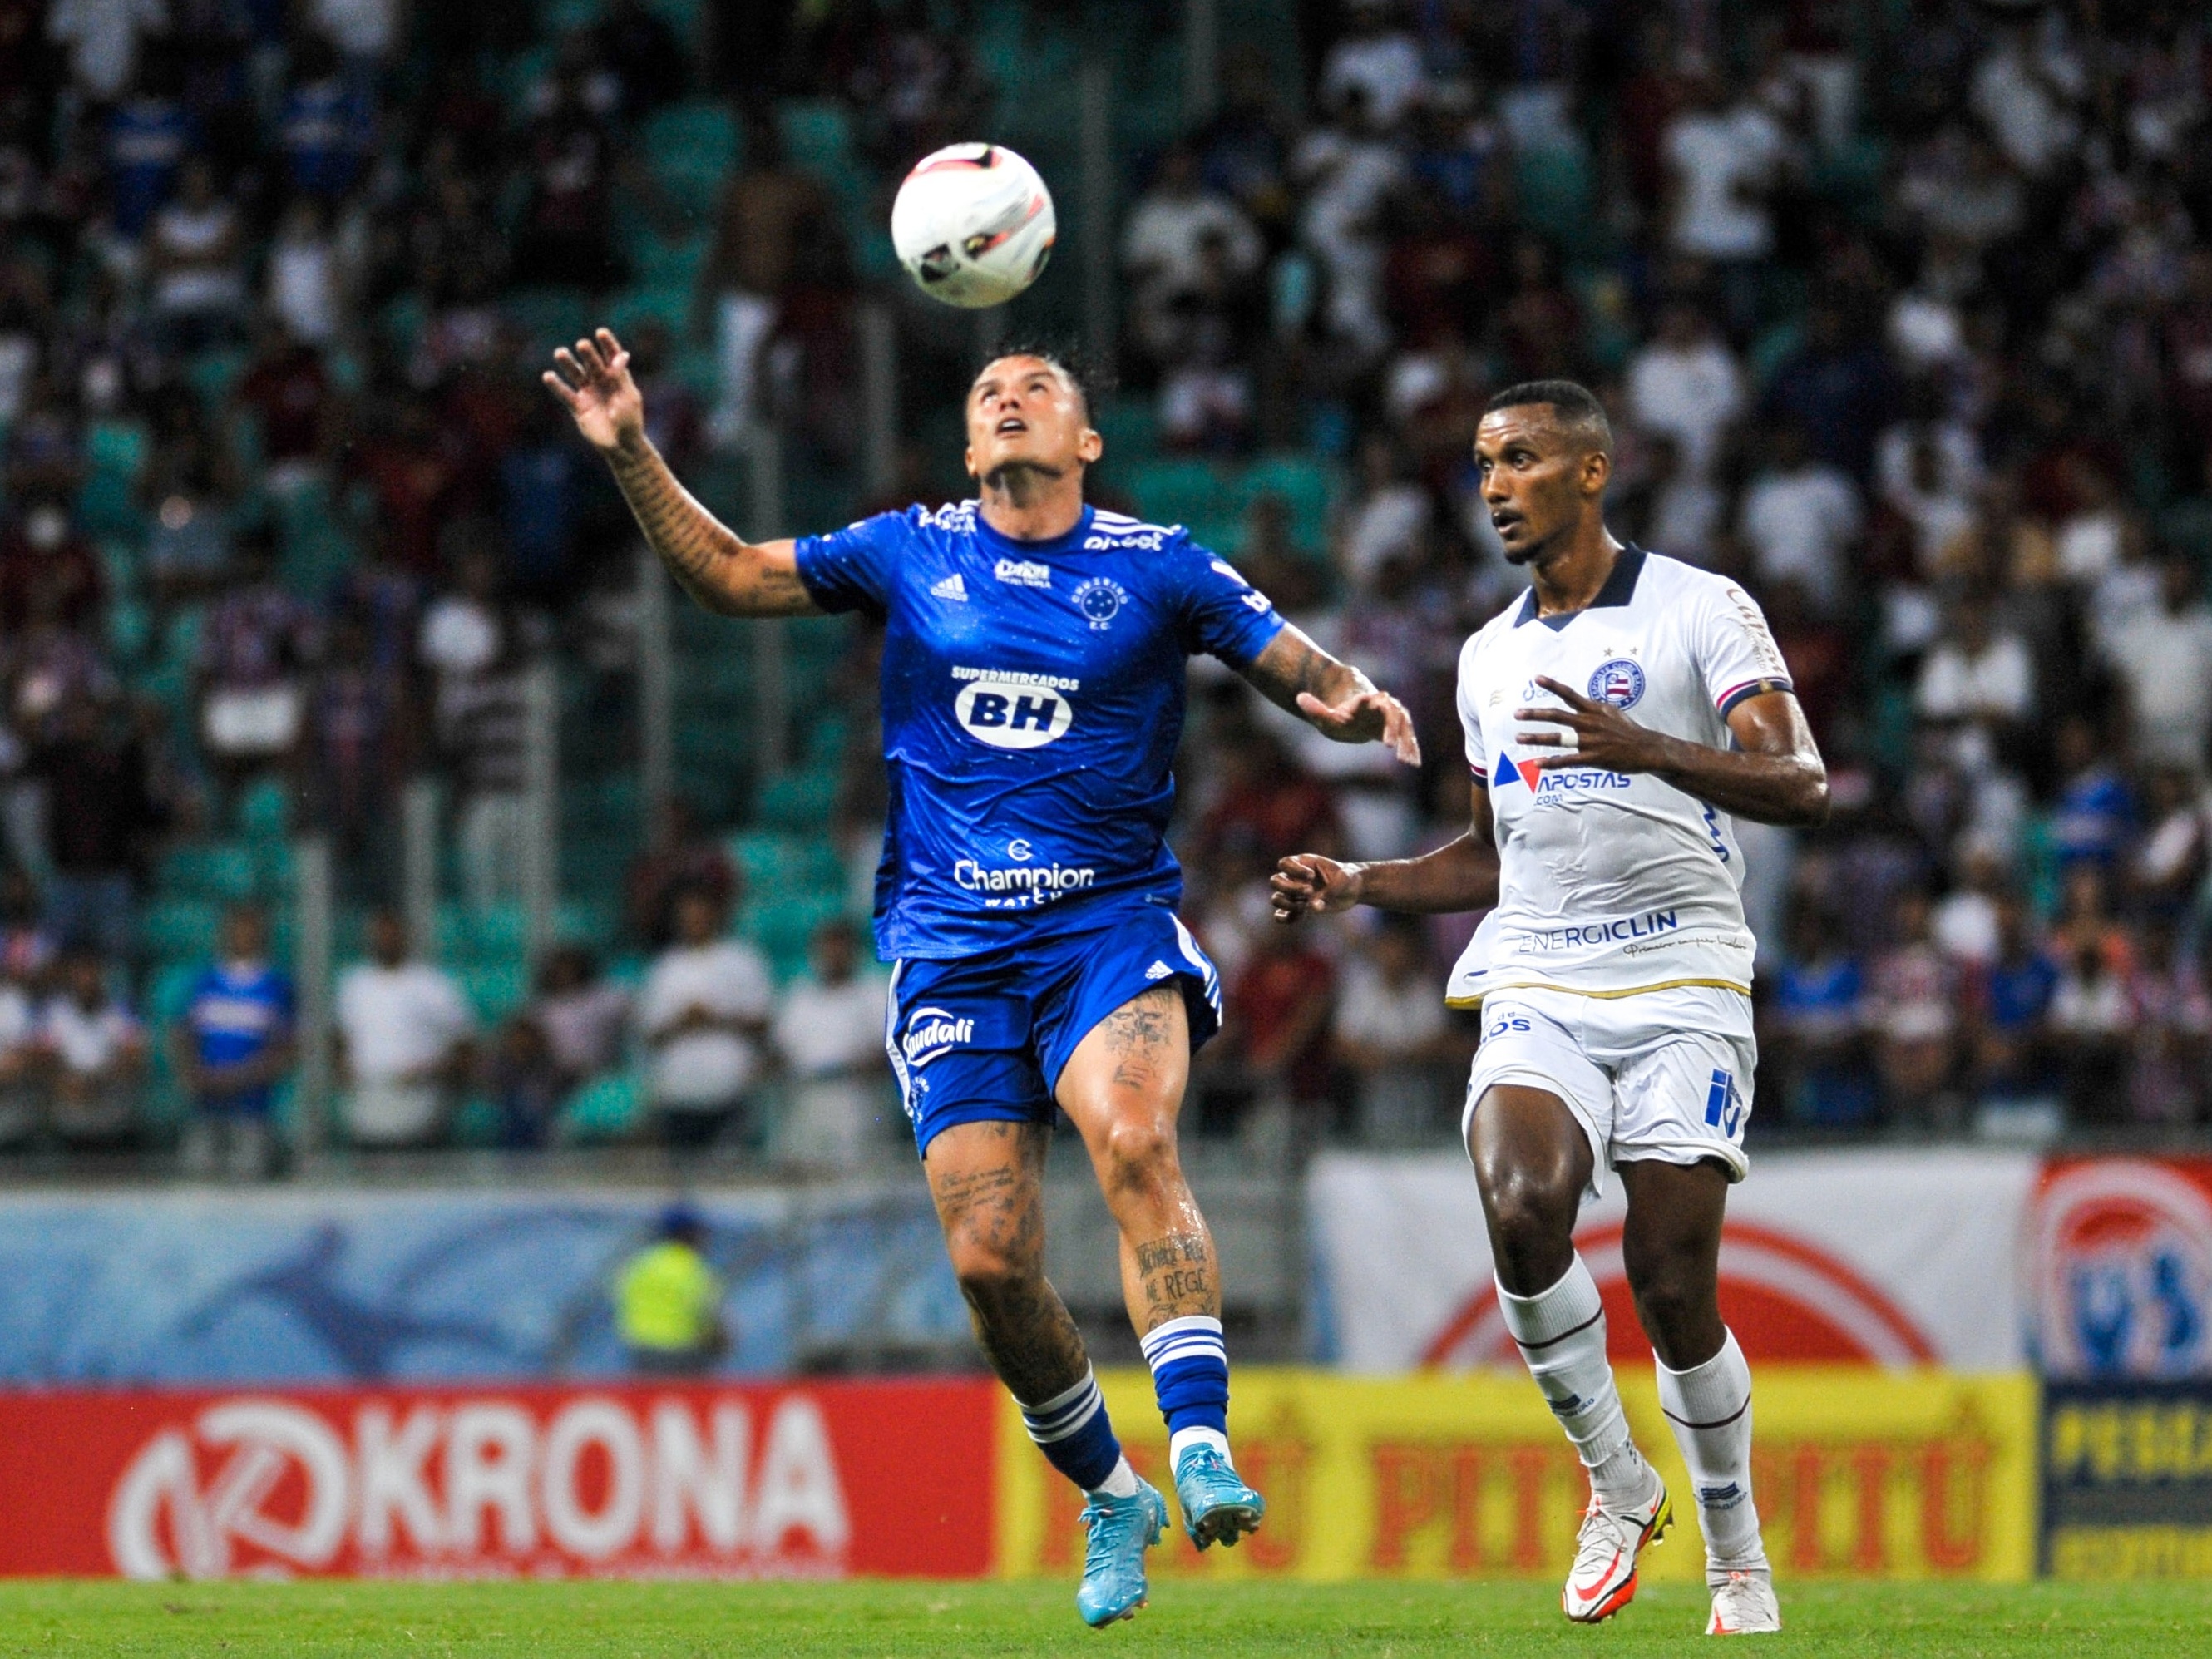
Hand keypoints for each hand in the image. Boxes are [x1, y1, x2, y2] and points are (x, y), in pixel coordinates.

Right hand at [543, 328, 645, 453]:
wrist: (622, 446)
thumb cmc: (630, 421)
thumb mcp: (629, 397)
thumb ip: (622, 377)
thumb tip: (622, 355)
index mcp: (618, 378)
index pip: (612, 356)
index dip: (607, 344)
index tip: (601, 332)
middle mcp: (601, 382)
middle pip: (592, 363)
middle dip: (588, 354)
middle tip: (583, 345)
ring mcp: (589, 393)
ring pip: (576, 374)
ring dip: (568, 364)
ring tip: (560, 352)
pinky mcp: (578, 407)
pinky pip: (565, 394)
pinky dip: (556, 386)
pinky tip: (548, 375)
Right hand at [1270, 853, 1363, 921]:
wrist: (1352, 890)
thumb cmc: (1347, 878)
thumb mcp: (1345, 878)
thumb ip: (1331, 889)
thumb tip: (1312, 906)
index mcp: (1303, 863)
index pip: (1284, 863)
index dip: (1294, 870)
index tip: (1312, 876)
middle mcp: (1294, 878)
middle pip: (1275, 881)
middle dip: (1290, 888)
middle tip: (1310, 891)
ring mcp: (1295, 894)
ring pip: (1276, 899)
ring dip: (1287, 904)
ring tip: (1305, 906)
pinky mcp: (1298, 909)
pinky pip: (1282, 915)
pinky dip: (1284, 918)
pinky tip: (1298, 916)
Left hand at [1295, 685, 1421, 764]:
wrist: (1355, 720)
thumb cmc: (1340, 718)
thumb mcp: (1325, 717)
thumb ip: (1314, 708)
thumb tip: (1298, 697)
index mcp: (1367, 702)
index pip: (1373, 699)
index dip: (1376, 701)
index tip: (1376, 705)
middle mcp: (1384, 707)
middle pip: (1394, 713)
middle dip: (1393, 728)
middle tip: (1389, 746)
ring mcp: (1394, 719)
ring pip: (1405, 727)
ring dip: (1407, 742)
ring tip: (1407, 761)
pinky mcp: (1399, 731)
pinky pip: (1409, 739)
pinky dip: (1412, 749)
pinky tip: (1415, 763)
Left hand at [1515, 675, 1673, 771]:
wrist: (1647, 749)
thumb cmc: (1628, 731)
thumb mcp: (1612, 713)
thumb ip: (1594, 708)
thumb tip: (1583, 701)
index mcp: (1594, 710)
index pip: (1570, 694)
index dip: (1553, 685)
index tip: (1536, 678)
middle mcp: (1590, 722)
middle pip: (1557, 715)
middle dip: (1535, 714)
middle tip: (1516, 713)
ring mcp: (1591, 740)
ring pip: (1558, 738)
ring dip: (1537, 738)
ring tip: (1519, 737)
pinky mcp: (1594, 757)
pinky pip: (1568, 761)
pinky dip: (1552, 763)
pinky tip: (1538, 764)